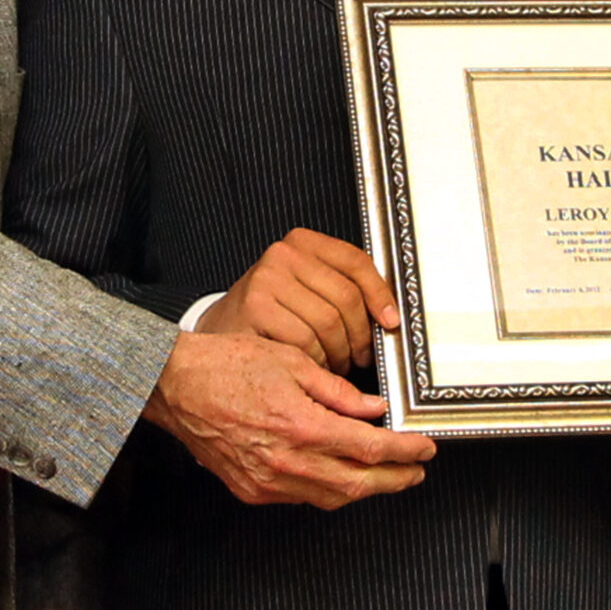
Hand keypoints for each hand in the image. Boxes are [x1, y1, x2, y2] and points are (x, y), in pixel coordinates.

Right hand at [144, 328, 435, 508]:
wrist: (175, 387)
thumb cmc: (227, 366)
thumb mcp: (293, 362)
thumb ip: (338, 392)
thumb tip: (373, 409)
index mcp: (302, 427)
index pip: (371, 449)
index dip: (404, 452)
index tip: (424, 449)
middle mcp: (288, 462)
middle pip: (358, 484)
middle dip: (394, 480)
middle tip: (416, 472)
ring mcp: (268, 482)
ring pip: (332, 497)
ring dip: (364, 489)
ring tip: (385, 475)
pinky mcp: (252, 491)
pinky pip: (303, 497)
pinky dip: (329, 489)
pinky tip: (340, 475)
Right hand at [201, 229, 398, 372]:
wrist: (220, 334)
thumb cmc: (269, 317)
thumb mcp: (306, 290)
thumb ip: (341, 291)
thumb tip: (388, 313)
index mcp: (303, 243)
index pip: (355, 262)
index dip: (379, 294)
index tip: (390, 320)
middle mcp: (284, 254)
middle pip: (346, 297)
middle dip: (361, 336)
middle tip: (361, 356)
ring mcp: (267, 278)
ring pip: (329, 323)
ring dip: (340, 354)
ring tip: (336, 363)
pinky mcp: (256, 306)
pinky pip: (306, 341)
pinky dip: (316, 361)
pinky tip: (314, 366)